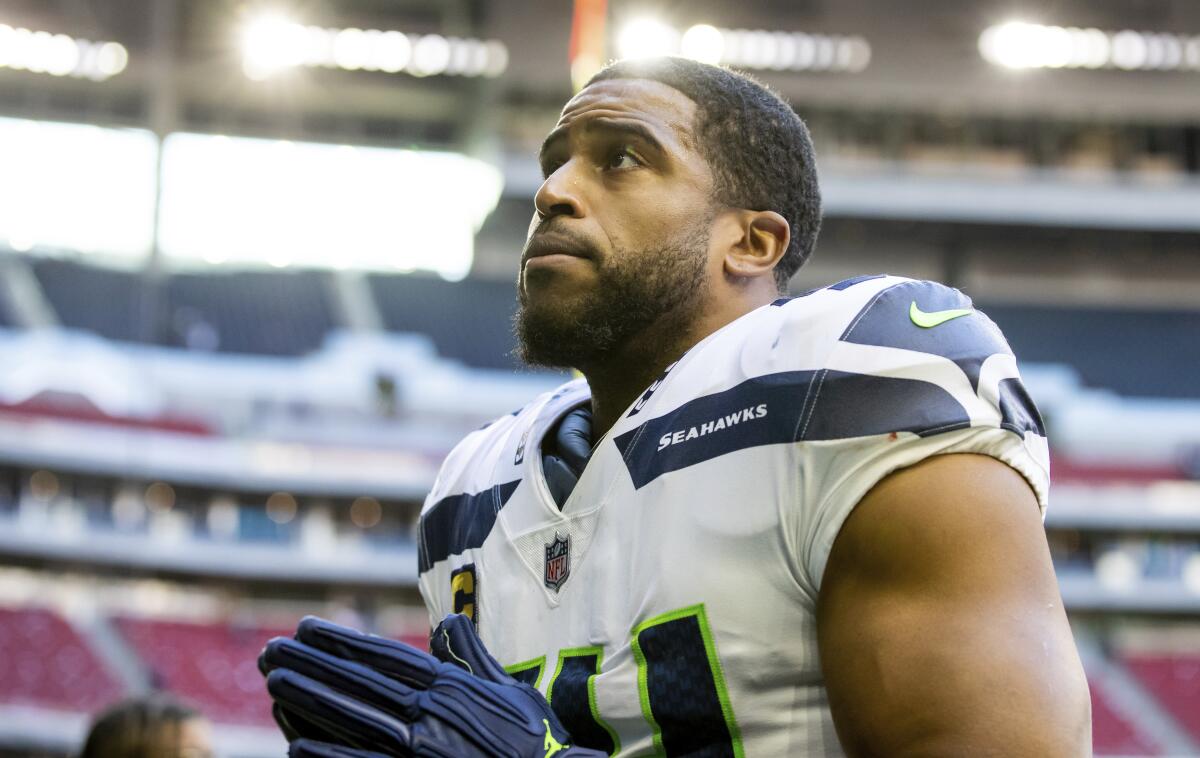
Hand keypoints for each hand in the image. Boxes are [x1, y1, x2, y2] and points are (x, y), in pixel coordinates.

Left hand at [259, 614, 605, 757]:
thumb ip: (473, 656)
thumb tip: (448, 623)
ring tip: (273, 682)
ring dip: (310, 699)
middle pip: (358, 683)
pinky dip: (330, 756)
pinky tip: (296, 746)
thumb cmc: (535, 740)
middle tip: (271, 650)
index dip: (342, 641)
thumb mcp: (509, 688)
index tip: (308, 628)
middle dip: (312, 664)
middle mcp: (430, 714)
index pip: (384, 656)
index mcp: (449, 687)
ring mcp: (420, 751)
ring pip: (353, 719)